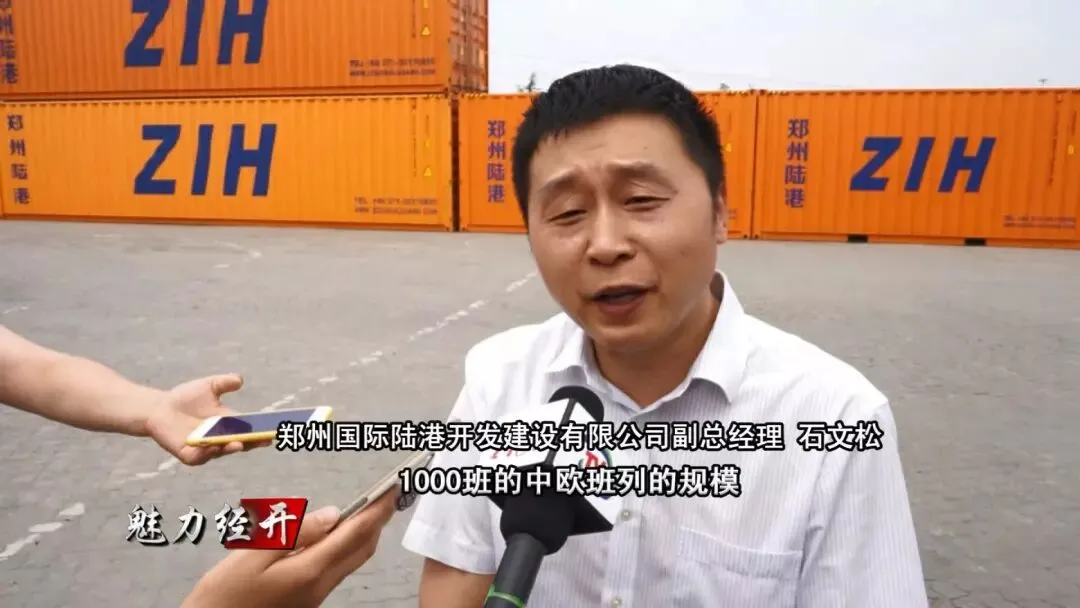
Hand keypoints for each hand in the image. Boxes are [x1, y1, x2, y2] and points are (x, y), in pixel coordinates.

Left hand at [144, 373, 269, 465]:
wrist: (159, 407)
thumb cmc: (185, 397)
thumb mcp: (208, 386)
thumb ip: (224, 382)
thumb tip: (240, 379)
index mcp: (228, 424)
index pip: (249, 430)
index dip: (262, 431)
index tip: (274, 429)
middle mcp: (220, 439)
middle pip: (241, 443)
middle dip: (252, 442)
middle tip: (264, 439)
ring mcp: (205, 448)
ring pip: (222, 452)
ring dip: (231, 448)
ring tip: (239, 442)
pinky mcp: (189, 455)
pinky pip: (200, 457)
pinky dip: (207, 453)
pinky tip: (212, 446)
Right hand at [180, 490, 397, 607]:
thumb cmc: (224, 593)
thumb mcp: (253, 555)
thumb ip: (296, 533)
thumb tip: (334, 514)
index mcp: (310, 570)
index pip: (355, 534)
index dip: (377, 510)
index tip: (394, 488)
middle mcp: (320, 585)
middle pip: (362, 550)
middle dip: (378, 522)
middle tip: (388, 495)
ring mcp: (315, 596)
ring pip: (352, 561)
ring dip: (365, 535)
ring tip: (370, 510)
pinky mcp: (306, 600)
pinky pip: (337, 569)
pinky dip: (347, 547)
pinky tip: (338, 536)